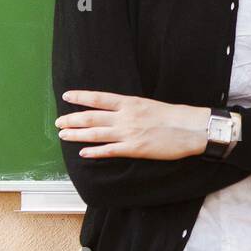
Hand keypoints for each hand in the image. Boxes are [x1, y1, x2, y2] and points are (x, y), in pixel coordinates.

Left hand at [56, 90, 209, 160]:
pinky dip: (95, 152)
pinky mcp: (134, 148)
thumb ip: (132, 108)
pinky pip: (109, 151)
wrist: (192, 128)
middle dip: (72, 119)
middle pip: (92, 117)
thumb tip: (118, 111)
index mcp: (131, 103)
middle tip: (58, 122)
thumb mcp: (151, 105)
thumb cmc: (176, 116)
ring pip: (96, 134)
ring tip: (63, 135)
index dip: (81, 97)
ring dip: (77, 135)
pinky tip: (84, 154)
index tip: (67, 96)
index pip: (99, 98)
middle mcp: (126, 116)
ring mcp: (129, 133)